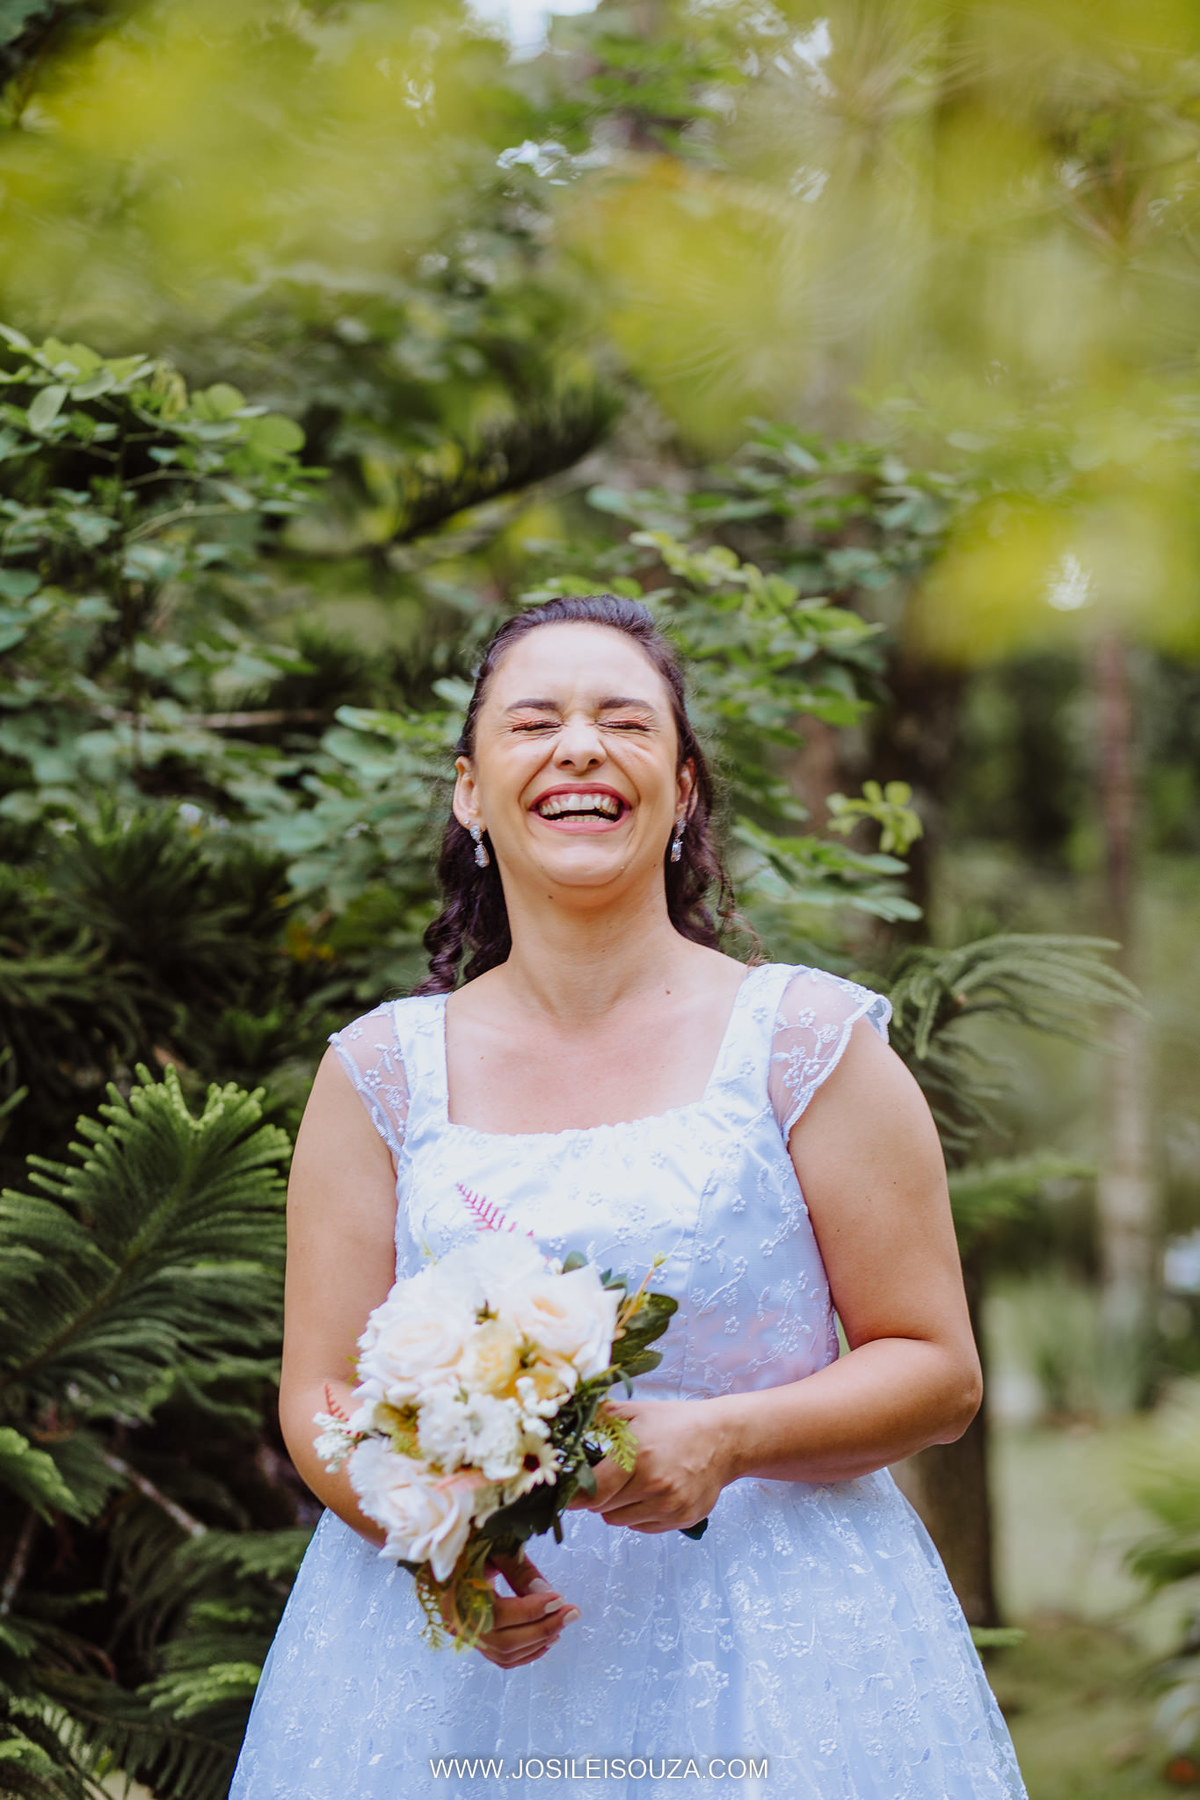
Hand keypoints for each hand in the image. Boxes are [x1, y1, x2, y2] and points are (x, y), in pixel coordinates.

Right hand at [442, 1551, 579, 1667]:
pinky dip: (527, 1651)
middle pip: (504, 1640)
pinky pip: (502, 1657)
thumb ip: (521, 1571)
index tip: (560, 1598)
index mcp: (454, 1594)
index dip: (532, 1610)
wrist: (452, 1552)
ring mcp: (464, 1635)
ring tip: (563, 1621)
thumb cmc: (472, 1542)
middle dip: (543, 1628)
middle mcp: (456, 1622)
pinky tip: (548, 1637)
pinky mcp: (475, 1640)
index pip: (498, 1614)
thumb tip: (551, 1598)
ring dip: (539, 1641)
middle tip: (572, 1612)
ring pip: (505, 1653)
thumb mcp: (496, 1547)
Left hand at [568, 1399, 731, 1533]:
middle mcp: (654, 1486)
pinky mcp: (681, 1520)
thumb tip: (568, 1422)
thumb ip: (601, 1419)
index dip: (575, 1494)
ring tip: (630, 1483)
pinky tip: (649, 1493)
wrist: (724, 1439)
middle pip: (602, 1509)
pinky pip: (642, 1527)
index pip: (592, 1493)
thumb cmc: (677, 1423)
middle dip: (597, 1496)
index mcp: (638, 1458)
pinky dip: (637, 1515)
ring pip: (620, 1521)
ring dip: (616, 1507)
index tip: (567, 1489)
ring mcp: (669, 1507)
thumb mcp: (637, 1412)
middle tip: (605, 1477)